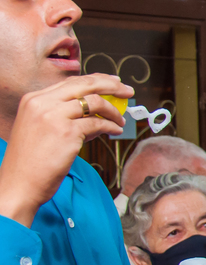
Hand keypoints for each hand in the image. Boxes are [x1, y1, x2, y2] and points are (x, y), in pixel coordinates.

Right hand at [0, 74, 131, 226]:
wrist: (19, 183)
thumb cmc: (30, 161)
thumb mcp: (40, 128)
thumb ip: (63, 115)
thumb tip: (96, 111)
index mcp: (34, 100)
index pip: (72, 82)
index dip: (96, 80)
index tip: (113, 82)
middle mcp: (43, 103)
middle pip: (86, 84)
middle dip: (112, 86)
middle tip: (127, 91)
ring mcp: (54, 116)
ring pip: (95, 102)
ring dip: (113, 111)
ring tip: (120, 120)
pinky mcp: (67, 133)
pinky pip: (98, 124)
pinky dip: (111, 127)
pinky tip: (115, 131)